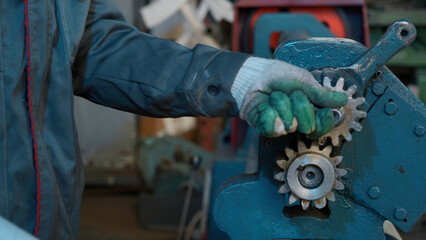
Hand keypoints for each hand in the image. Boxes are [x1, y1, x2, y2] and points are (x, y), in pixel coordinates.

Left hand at [231, 57, 347, 137]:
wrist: (254, 76)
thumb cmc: (278, 76)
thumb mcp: (303, 81)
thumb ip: (321, 94)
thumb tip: (343, 100)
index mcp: (311, 109)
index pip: (323, 126)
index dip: (323, 120)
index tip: (321, 110)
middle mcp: (298, 120)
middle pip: (307, 126)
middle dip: (299, 104)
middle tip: (291, 93)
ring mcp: (282, 126)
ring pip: (289, 123)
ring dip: (281, 103)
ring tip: (274, 95)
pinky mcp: (267, 128)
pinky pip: (272, 127)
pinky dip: (268, 111)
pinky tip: (265, 105)